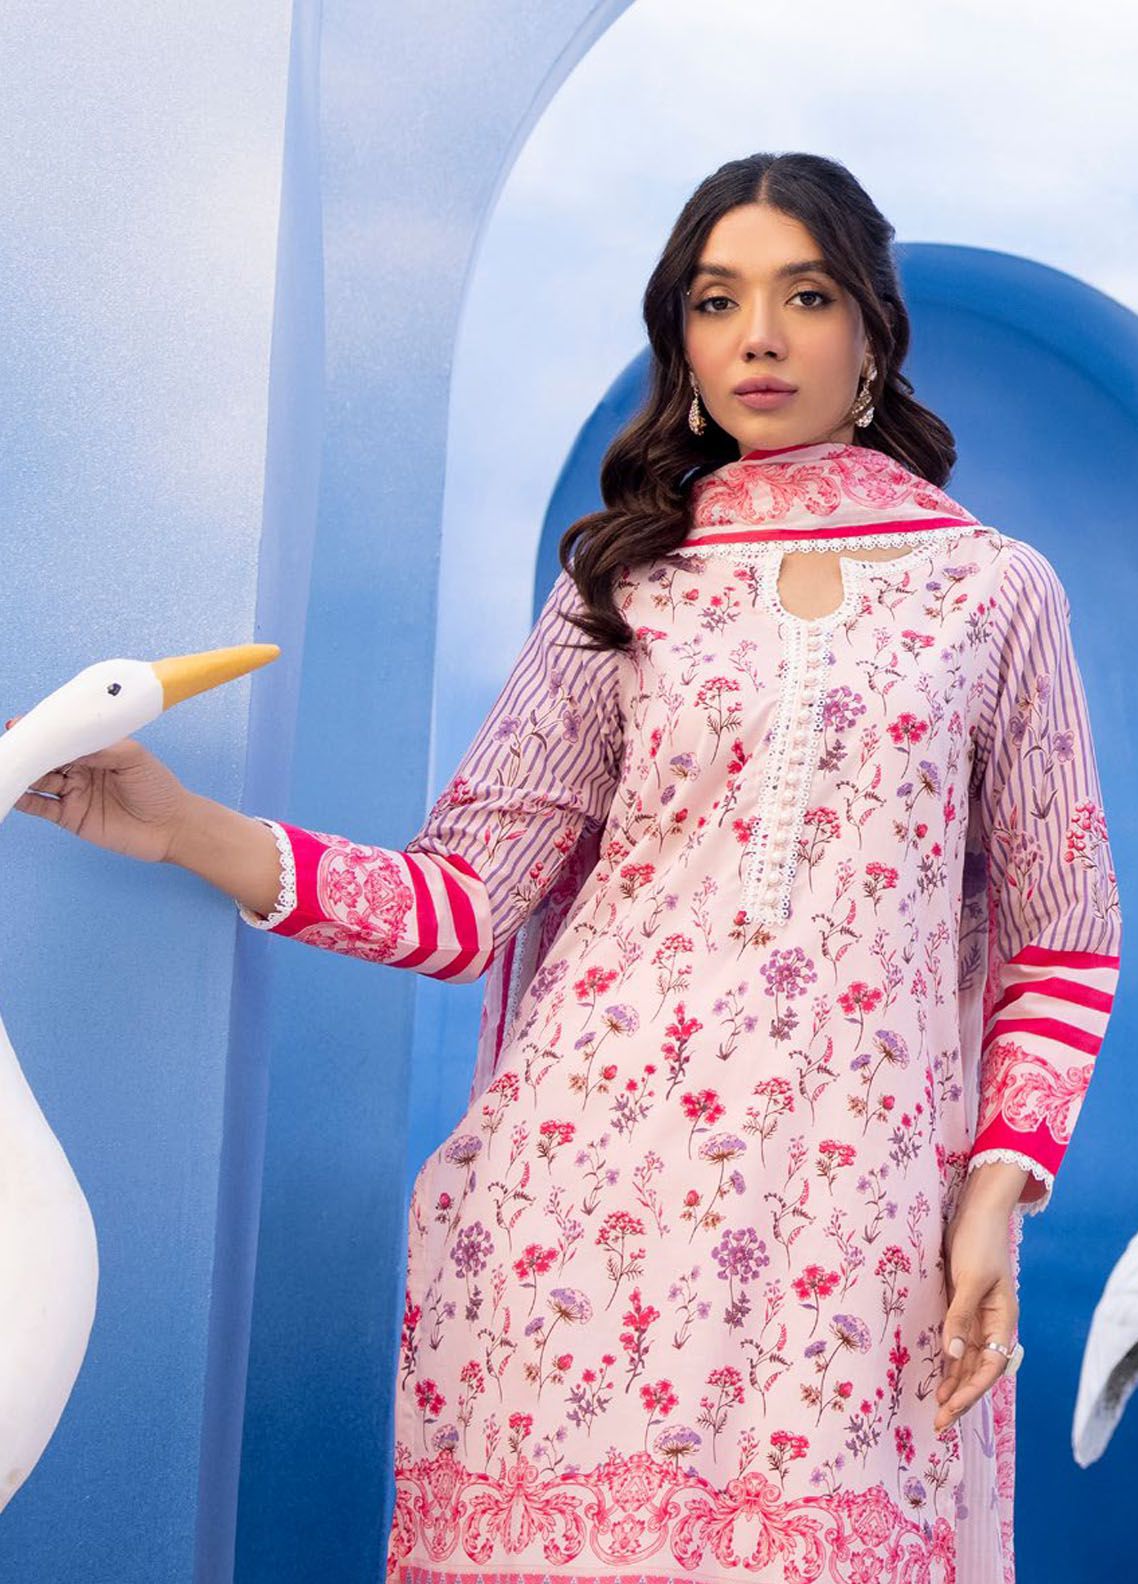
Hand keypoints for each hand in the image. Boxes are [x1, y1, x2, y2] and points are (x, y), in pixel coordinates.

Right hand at [5, 714, 191, 863]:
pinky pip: (42, 808)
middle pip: (45, 759)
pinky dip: (25, 800)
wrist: (172, 826)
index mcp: (95, 751)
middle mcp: (81, 771)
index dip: (43, 733)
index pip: (63, 739)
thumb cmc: (158, 787)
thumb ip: (102, 747)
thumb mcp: (134, 757)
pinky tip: (13, 792)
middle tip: (9, 743)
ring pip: (39, 781)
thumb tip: (70, 743)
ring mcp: (74, 794)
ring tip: (6, 764)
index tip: (21, 724)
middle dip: (27, 751)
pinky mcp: (71, 817)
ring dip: (22, 773)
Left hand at [934, 1198, 1018, 1433]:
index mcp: (1004, 1321)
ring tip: (935, 1408)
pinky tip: (936, 1373)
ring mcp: (978, 1315)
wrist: (978, 1211)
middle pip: (978, 1370)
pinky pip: (956, 1340)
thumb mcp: (971, 1280)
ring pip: (967, 1359)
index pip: (990, 1368)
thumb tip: (952, 1354)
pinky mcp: (962, 1304)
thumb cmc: (979, 1242)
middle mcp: (993, 1324)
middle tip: (938, 1423)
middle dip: (960, 1397)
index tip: (949, 1410)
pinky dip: (948, 1360)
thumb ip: (960, 1317)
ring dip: (953, 1383)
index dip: (971, 1392)